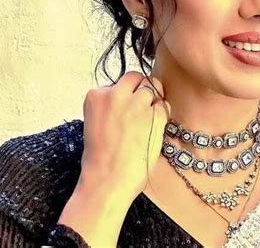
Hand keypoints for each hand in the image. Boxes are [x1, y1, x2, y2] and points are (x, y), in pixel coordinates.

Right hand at [77, 71, 170, 200]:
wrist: (107, 181)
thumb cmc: (100, 157)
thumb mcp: (95, 121)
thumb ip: (110, 104)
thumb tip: (131, 94)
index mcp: (96, 95)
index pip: (118, 82)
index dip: (126, 94)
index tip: (126, 107)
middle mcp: (115, 94)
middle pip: (137, 77)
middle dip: (142, 88)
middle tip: (142, 106)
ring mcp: (136, 104)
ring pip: (153, 88)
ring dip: (153, 101)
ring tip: (148, 120)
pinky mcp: (154, 115)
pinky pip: (164, 105)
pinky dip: (163, 114)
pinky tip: (155, 128)